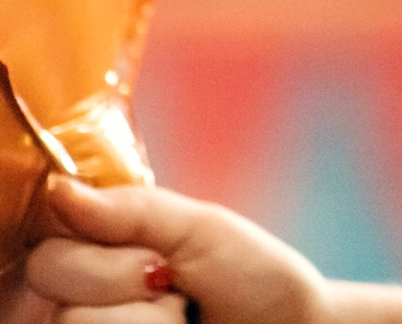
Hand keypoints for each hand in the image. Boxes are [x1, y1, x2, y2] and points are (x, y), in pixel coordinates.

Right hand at [24, 181, 326, 323]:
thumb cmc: (252, 279)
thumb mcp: (201, 229)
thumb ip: (132, 210)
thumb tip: (60, 190)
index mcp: (99, 250)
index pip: (48, 240)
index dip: (95, 251)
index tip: (154, 258)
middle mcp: (79, 296)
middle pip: (48, 277)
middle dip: (120, 279)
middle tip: (171, 285)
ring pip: (71, 321)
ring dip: (141, 320)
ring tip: (179, 319)